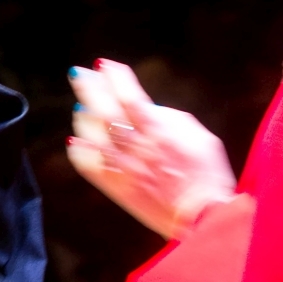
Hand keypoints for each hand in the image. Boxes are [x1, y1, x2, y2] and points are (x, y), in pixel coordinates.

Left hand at [66, 59, 236, 239]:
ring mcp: (124, 167)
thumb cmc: (207, 175)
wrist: (202, 217)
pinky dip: (80, 153)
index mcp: (159, 131)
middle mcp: (138, 146)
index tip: (104, 64)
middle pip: (105, 110)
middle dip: (90, 88)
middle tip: (78, 74)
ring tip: (80, 105)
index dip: (115, 78)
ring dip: (83, 117)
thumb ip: (172, 120)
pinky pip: (90, 168)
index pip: (130, 97)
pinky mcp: (117, 187)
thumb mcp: (200, 137)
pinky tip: (74, 142)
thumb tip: (151, 110)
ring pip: (93, 136)